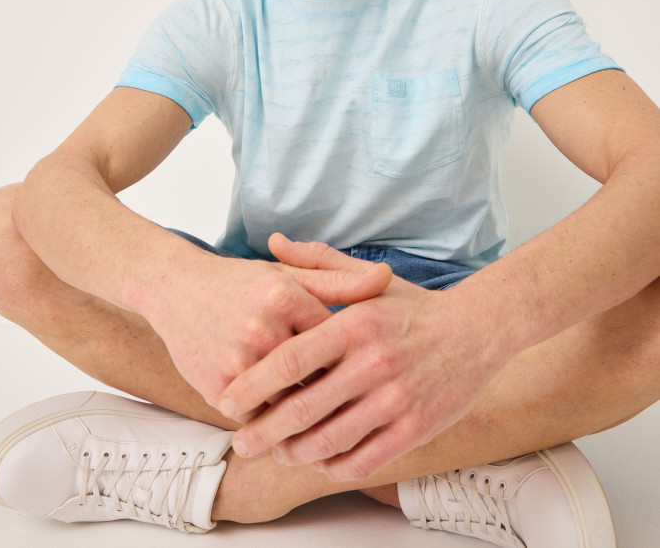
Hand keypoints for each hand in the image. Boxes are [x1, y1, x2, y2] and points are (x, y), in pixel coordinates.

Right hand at [138, 234, 390, 411]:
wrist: (175, 290)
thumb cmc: (241, 283)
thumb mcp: (288, 276)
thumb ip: (339, 280)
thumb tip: (388, 277)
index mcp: (284, 296)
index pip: (336, 340)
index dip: (351, 358)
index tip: (366, 370)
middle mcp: (261, 328)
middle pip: (317, 376)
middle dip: (337, 393)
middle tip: (356, 404)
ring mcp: (237, 362)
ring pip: (290, 404)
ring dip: (308, 414)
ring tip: (329, 419)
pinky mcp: (216, 389)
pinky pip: (260, 417)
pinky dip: (274, 421)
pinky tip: (290, 422)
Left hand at [220, 238, 505, 479]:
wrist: (478, 329)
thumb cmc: (414, 308)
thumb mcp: (367, 281)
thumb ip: (316, 262)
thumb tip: (272, 240)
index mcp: (356, 324)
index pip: (290, 360)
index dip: (252, 385)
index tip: (228, 400)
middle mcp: (374, 362)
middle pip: (302, 408)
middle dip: (263, 431)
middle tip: (241, 441)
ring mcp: (397, 398)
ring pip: (329, 441)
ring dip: (295, 452)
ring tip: (278, 452)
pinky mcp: (416, 427)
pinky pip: (364, 459)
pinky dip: (335, 466)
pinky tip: (321, 461)